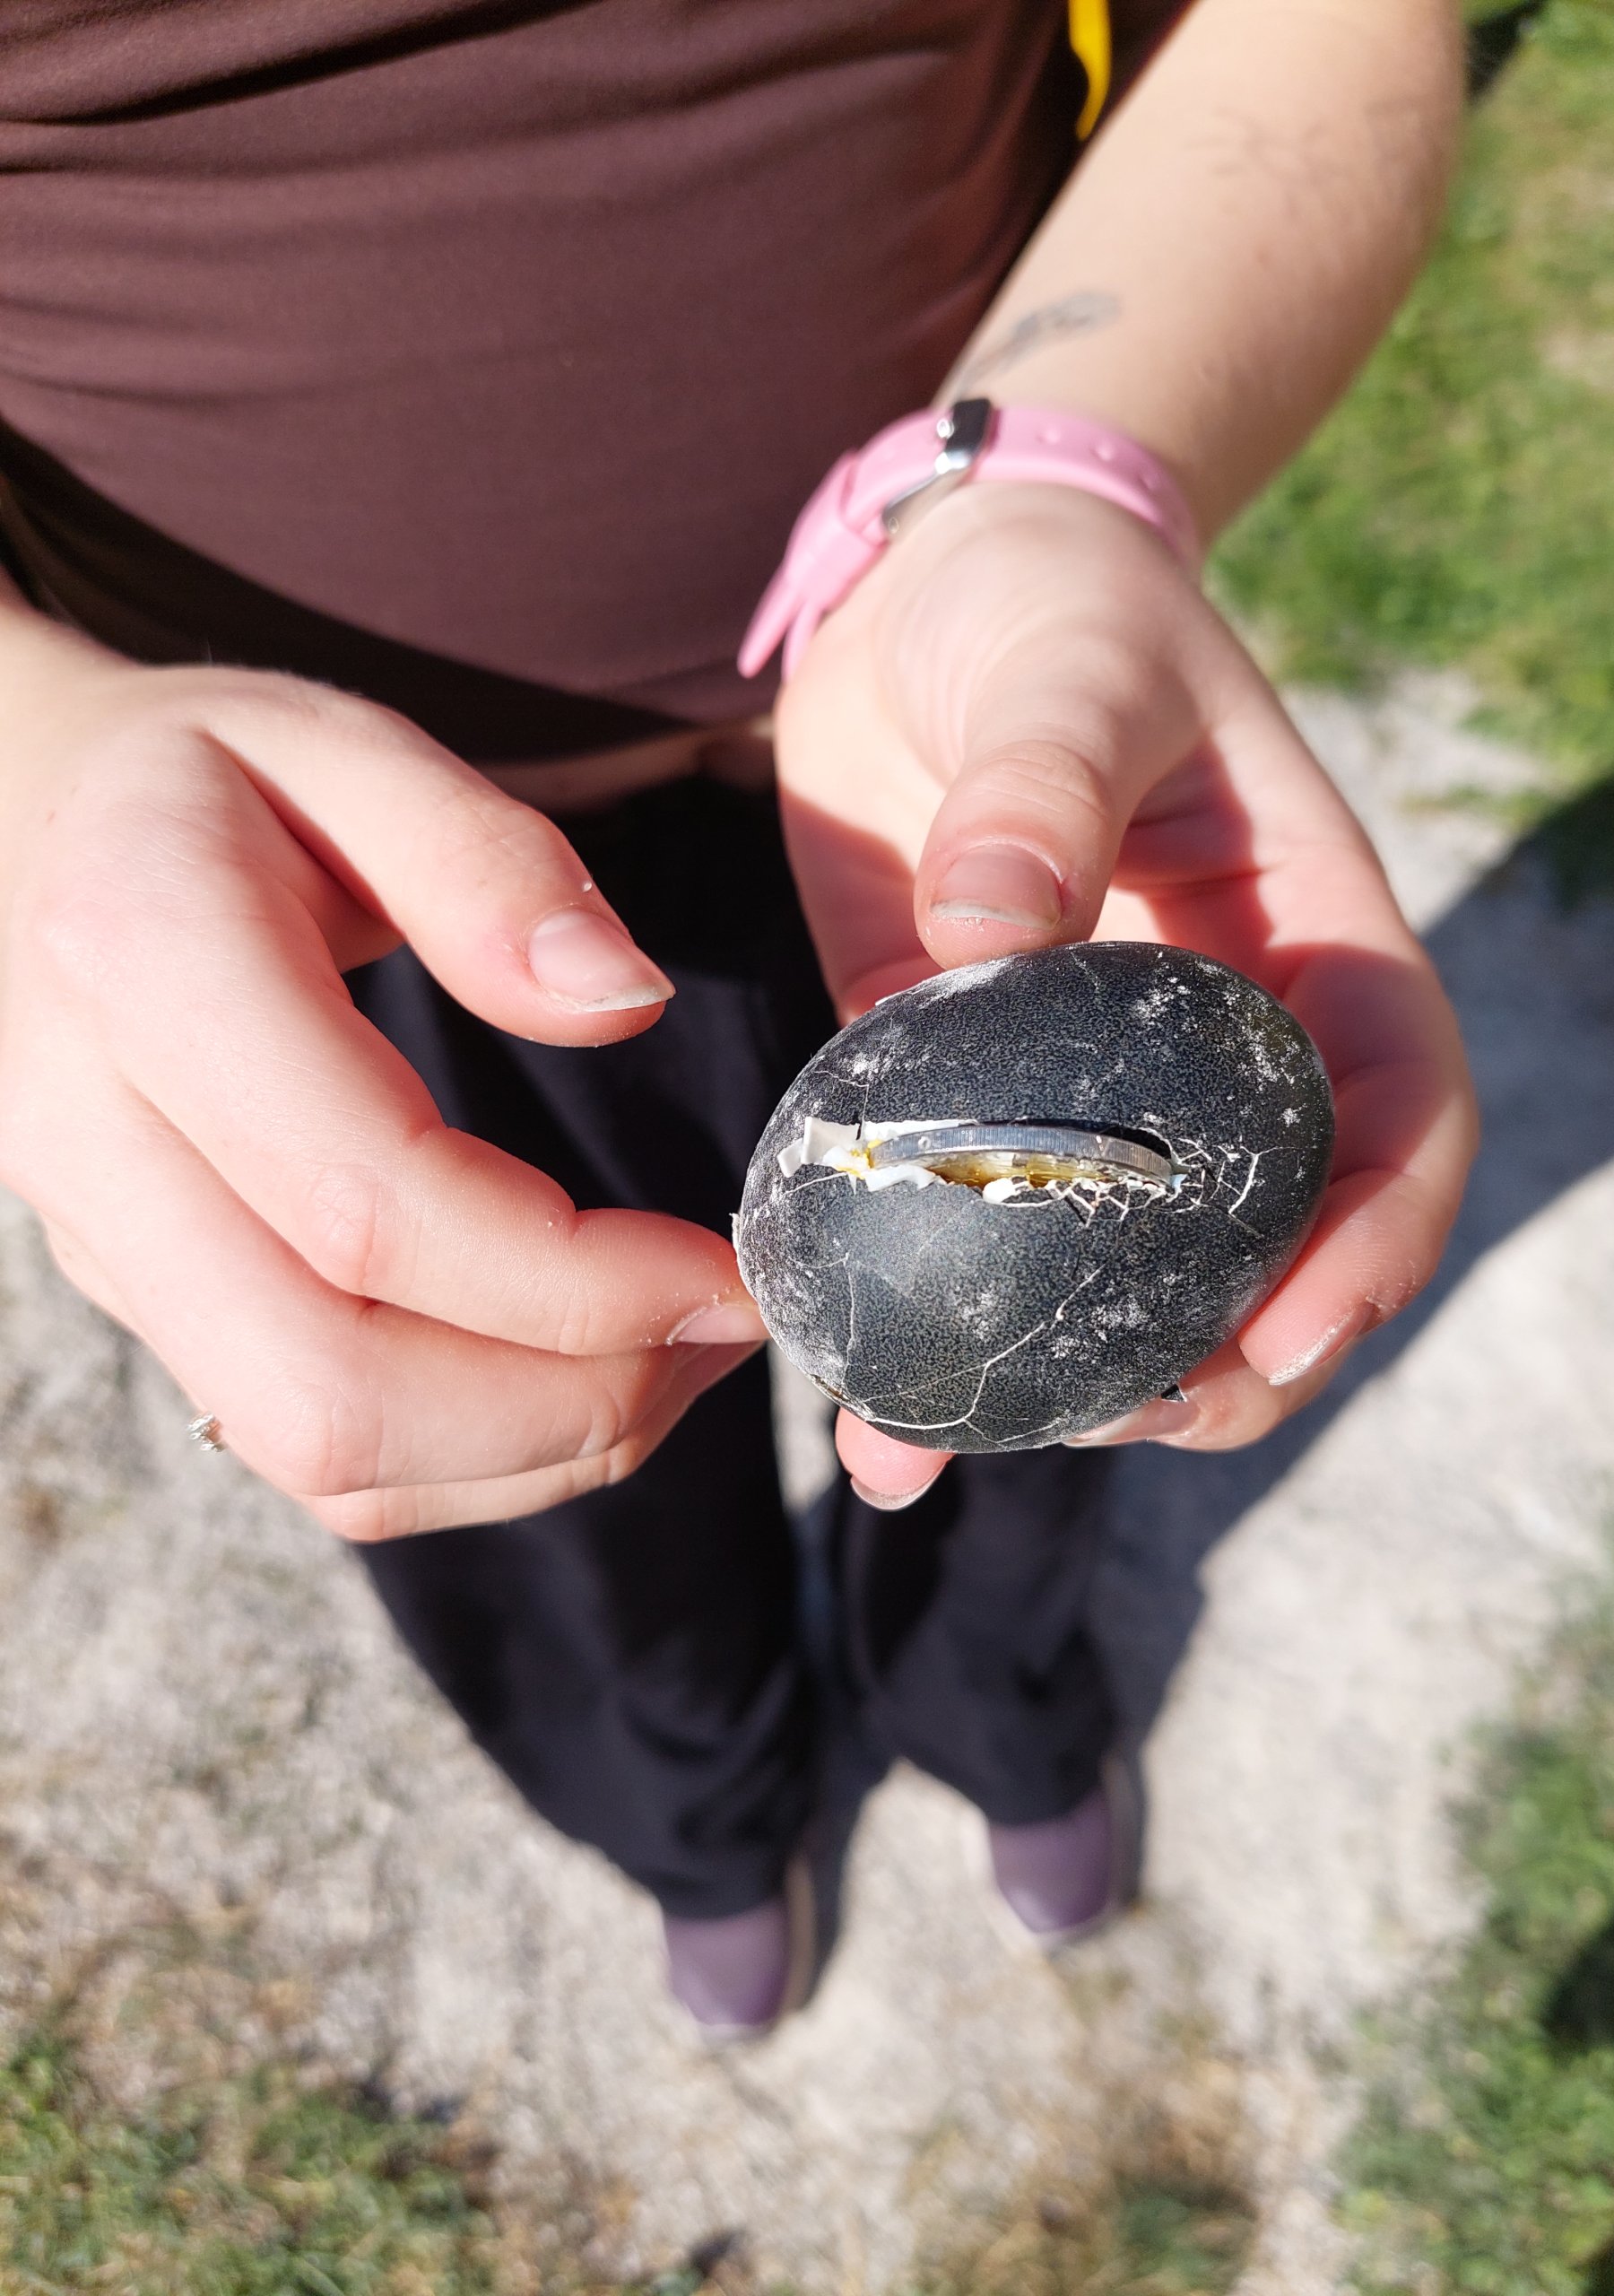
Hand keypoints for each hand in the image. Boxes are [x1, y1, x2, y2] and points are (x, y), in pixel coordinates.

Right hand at [0, 619, 763, 1537]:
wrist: (19, 839)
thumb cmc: (203, 783)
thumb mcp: (342, 747)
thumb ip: (485, 861)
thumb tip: (625, 1001)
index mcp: (144, 967)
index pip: (369, 1204)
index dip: (574, 1281)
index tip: (726, 1267)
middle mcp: (93, 1140)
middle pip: (328, 1390)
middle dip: (565, 1403)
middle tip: (719, 1331)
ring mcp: (107, 1246)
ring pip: (317, 1453)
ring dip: (532, 1447)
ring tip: (675, 1354)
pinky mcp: (147, 1302)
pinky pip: (305, 1448)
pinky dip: (469, 1454)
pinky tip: (577, 1369)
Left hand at [771, 482, 1475, 1501]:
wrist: (927, 596)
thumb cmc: (1049, 606)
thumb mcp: (1070, 667)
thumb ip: (1043, 786)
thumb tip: (991, 933)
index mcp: (1308, 943)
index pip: (1399, 1112)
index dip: (1375, 1237)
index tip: (1290, 1331)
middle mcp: (1216, 1042)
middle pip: (1272, 1237)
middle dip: (1223, 1356)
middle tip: (1122, 1420)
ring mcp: (1089, 1085)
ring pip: (1121, 1269)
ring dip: (1066, 1380)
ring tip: (953, 1440)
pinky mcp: (964, 1094)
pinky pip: (967, 1231)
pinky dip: (922, 1325)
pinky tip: (863, 1420)